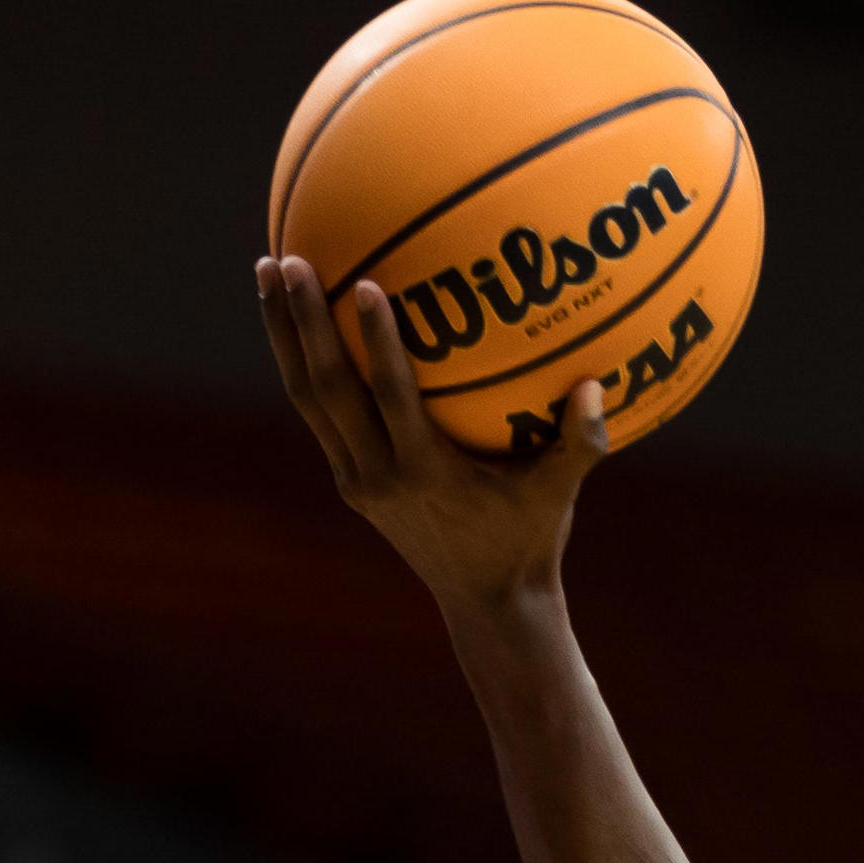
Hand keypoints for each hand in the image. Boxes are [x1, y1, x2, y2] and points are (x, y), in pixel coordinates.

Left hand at [256, 255, 605, 609]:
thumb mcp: (559, 495)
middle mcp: (378, 475)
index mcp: (424, 472)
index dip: (376, 342)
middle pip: (326, 390)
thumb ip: (582, 444)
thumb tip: (597, 387)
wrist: (486, 603)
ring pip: (306, 399)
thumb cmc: (528, 541)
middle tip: (286, 259)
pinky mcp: (351, 481)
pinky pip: (317, 412)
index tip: (364, 284)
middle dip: (302, 324)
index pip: (389, 397)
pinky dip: (302, 362)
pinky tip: (296, 317)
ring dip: (283, 335)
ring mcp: (357, 480)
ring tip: (266, 271)